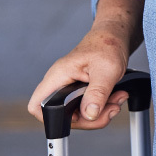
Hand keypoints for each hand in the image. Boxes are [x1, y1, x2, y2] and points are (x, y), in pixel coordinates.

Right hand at [27, 0, 143, 129]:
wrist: (116, 36)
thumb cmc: (107, 45)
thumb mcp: (106, 70)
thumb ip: (97, 93)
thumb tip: (89, 114)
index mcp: (58, 76)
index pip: (37, 105)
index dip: (50, 119)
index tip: (77, 119)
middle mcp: (61, 84)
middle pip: (63, 116)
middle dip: (90, 118)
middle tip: (111, 109)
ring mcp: (71, 88)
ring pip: (79, 114)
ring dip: (101, 112)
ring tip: (118, 99)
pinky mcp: (82, 91)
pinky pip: (88, 107)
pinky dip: (103, 107)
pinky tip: (116, 97)